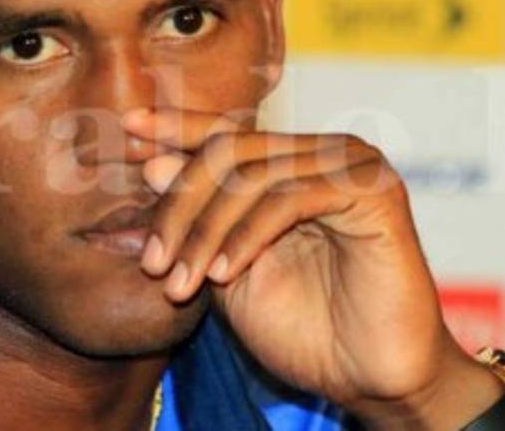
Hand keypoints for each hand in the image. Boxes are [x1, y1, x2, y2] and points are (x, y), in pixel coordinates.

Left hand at [123, 107, 504, 430]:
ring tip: (180, 284)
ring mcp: (353, 167)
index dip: (177, 127)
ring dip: (204, 232)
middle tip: (151, 263)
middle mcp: (325, 153)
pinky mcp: (374, 192)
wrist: (370, 378)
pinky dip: (246, 237)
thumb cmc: (304, 329)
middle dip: (178, 207)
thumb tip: (152, 163)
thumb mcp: (228, 271)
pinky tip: (223, 274)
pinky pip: (289, 199)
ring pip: (253, 175)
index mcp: (293, 164)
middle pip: (229, 151)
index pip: (228, 133)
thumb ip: (197, 220)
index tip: (129, 130)